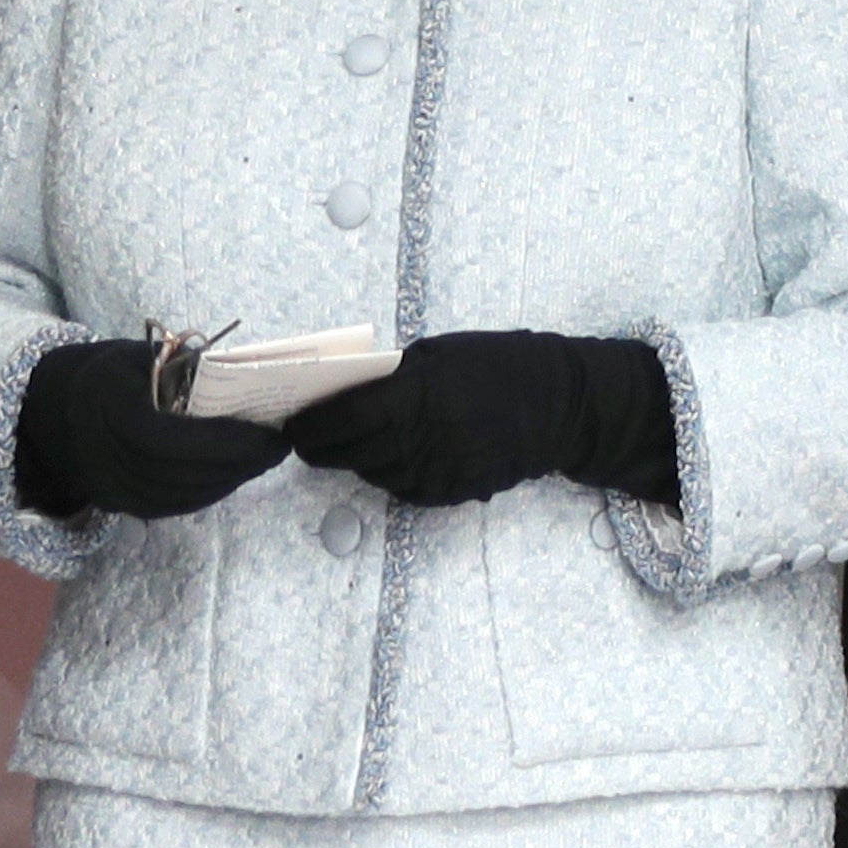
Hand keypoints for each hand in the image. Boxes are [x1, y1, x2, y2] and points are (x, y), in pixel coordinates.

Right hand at [15, 339, 284, 522]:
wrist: (54, 411)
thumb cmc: (108, 376)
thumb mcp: (139, 355)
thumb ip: (184, 369)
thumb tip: (244, 382)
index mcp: (108, 409)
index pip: (169, 438)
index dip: (223, 442)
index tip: (268, 434)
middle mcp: (104, 456)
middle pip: (181, 473)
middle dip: (238, 463)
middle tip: (278, 448)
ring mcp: (109, 487)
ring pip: (181, 496)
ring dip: (229, 480)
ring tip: (262, 459)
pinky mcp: (119, 505)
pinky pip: (171, 507)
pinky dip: (208, 492)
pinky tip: (232, 475)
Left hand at [286, 332, 674, 506]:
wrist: (557, 405)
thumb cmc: (495, 365)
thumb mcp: (437, 354)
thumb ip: (389, 377)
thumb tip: (343, 393)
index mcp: (411, 397)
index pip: (337, 421)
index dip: (306, 427)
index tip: (290, 424)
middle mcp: (418, 440)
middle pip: (345, 453)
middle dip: (319, 446)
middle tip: (305, 437)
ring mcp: (433, 472)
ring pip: (369, 472)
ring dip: (354, 458)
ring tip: (346, 442)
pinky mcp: (447, 493)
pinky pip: (399, 487)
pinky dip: (387, 471)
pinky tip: (390, 453)